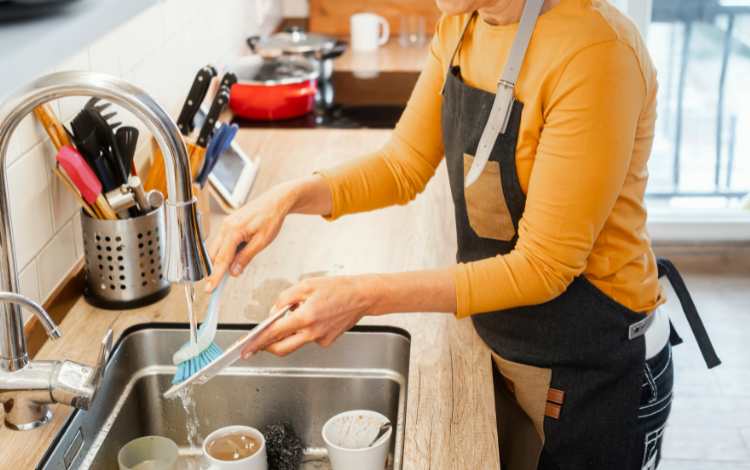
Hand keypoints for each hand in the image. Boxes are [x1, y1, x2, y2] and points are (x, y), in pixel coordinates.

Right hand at [205, 182, 296, 290]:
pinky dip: (226, 253)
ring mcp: (225, 225)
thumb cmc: (271, 218)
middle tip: (216, 286)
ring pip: (216, 249)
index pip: (221, 259)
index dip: (215, 276)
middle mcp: (225, 227)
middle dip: (214, 270)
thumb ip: (246, 257)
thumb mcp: (262, 242)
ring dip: (221, 261)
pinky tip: (236, 257)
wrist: (275, 201)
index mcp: (233, 231)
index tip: (209, 289)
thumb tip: (234, 272)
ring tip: (233, 269)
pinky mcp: (228, 225)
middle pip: (213, 255)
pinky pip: (222, 243)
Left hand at [241, 275, 378, 356]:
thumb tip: (274, 311)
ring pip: (296, 342)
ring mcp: (321, 339)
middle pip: (282, 348)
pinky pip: (309, 339)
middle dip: (267, 348)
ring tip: (294, 317)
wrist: (362, 296)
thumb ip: (285, 298)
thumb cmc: (338, 288)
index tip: (247, 347)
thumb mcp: (306, 284)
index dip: (258, 341)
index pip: (274, 333)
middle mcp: (312, 332)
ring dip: (288, 335)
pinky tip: (314, 318)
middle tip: (256, 345)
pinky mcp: (327, 341)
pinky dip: (305, 331)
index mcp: (305, 316)